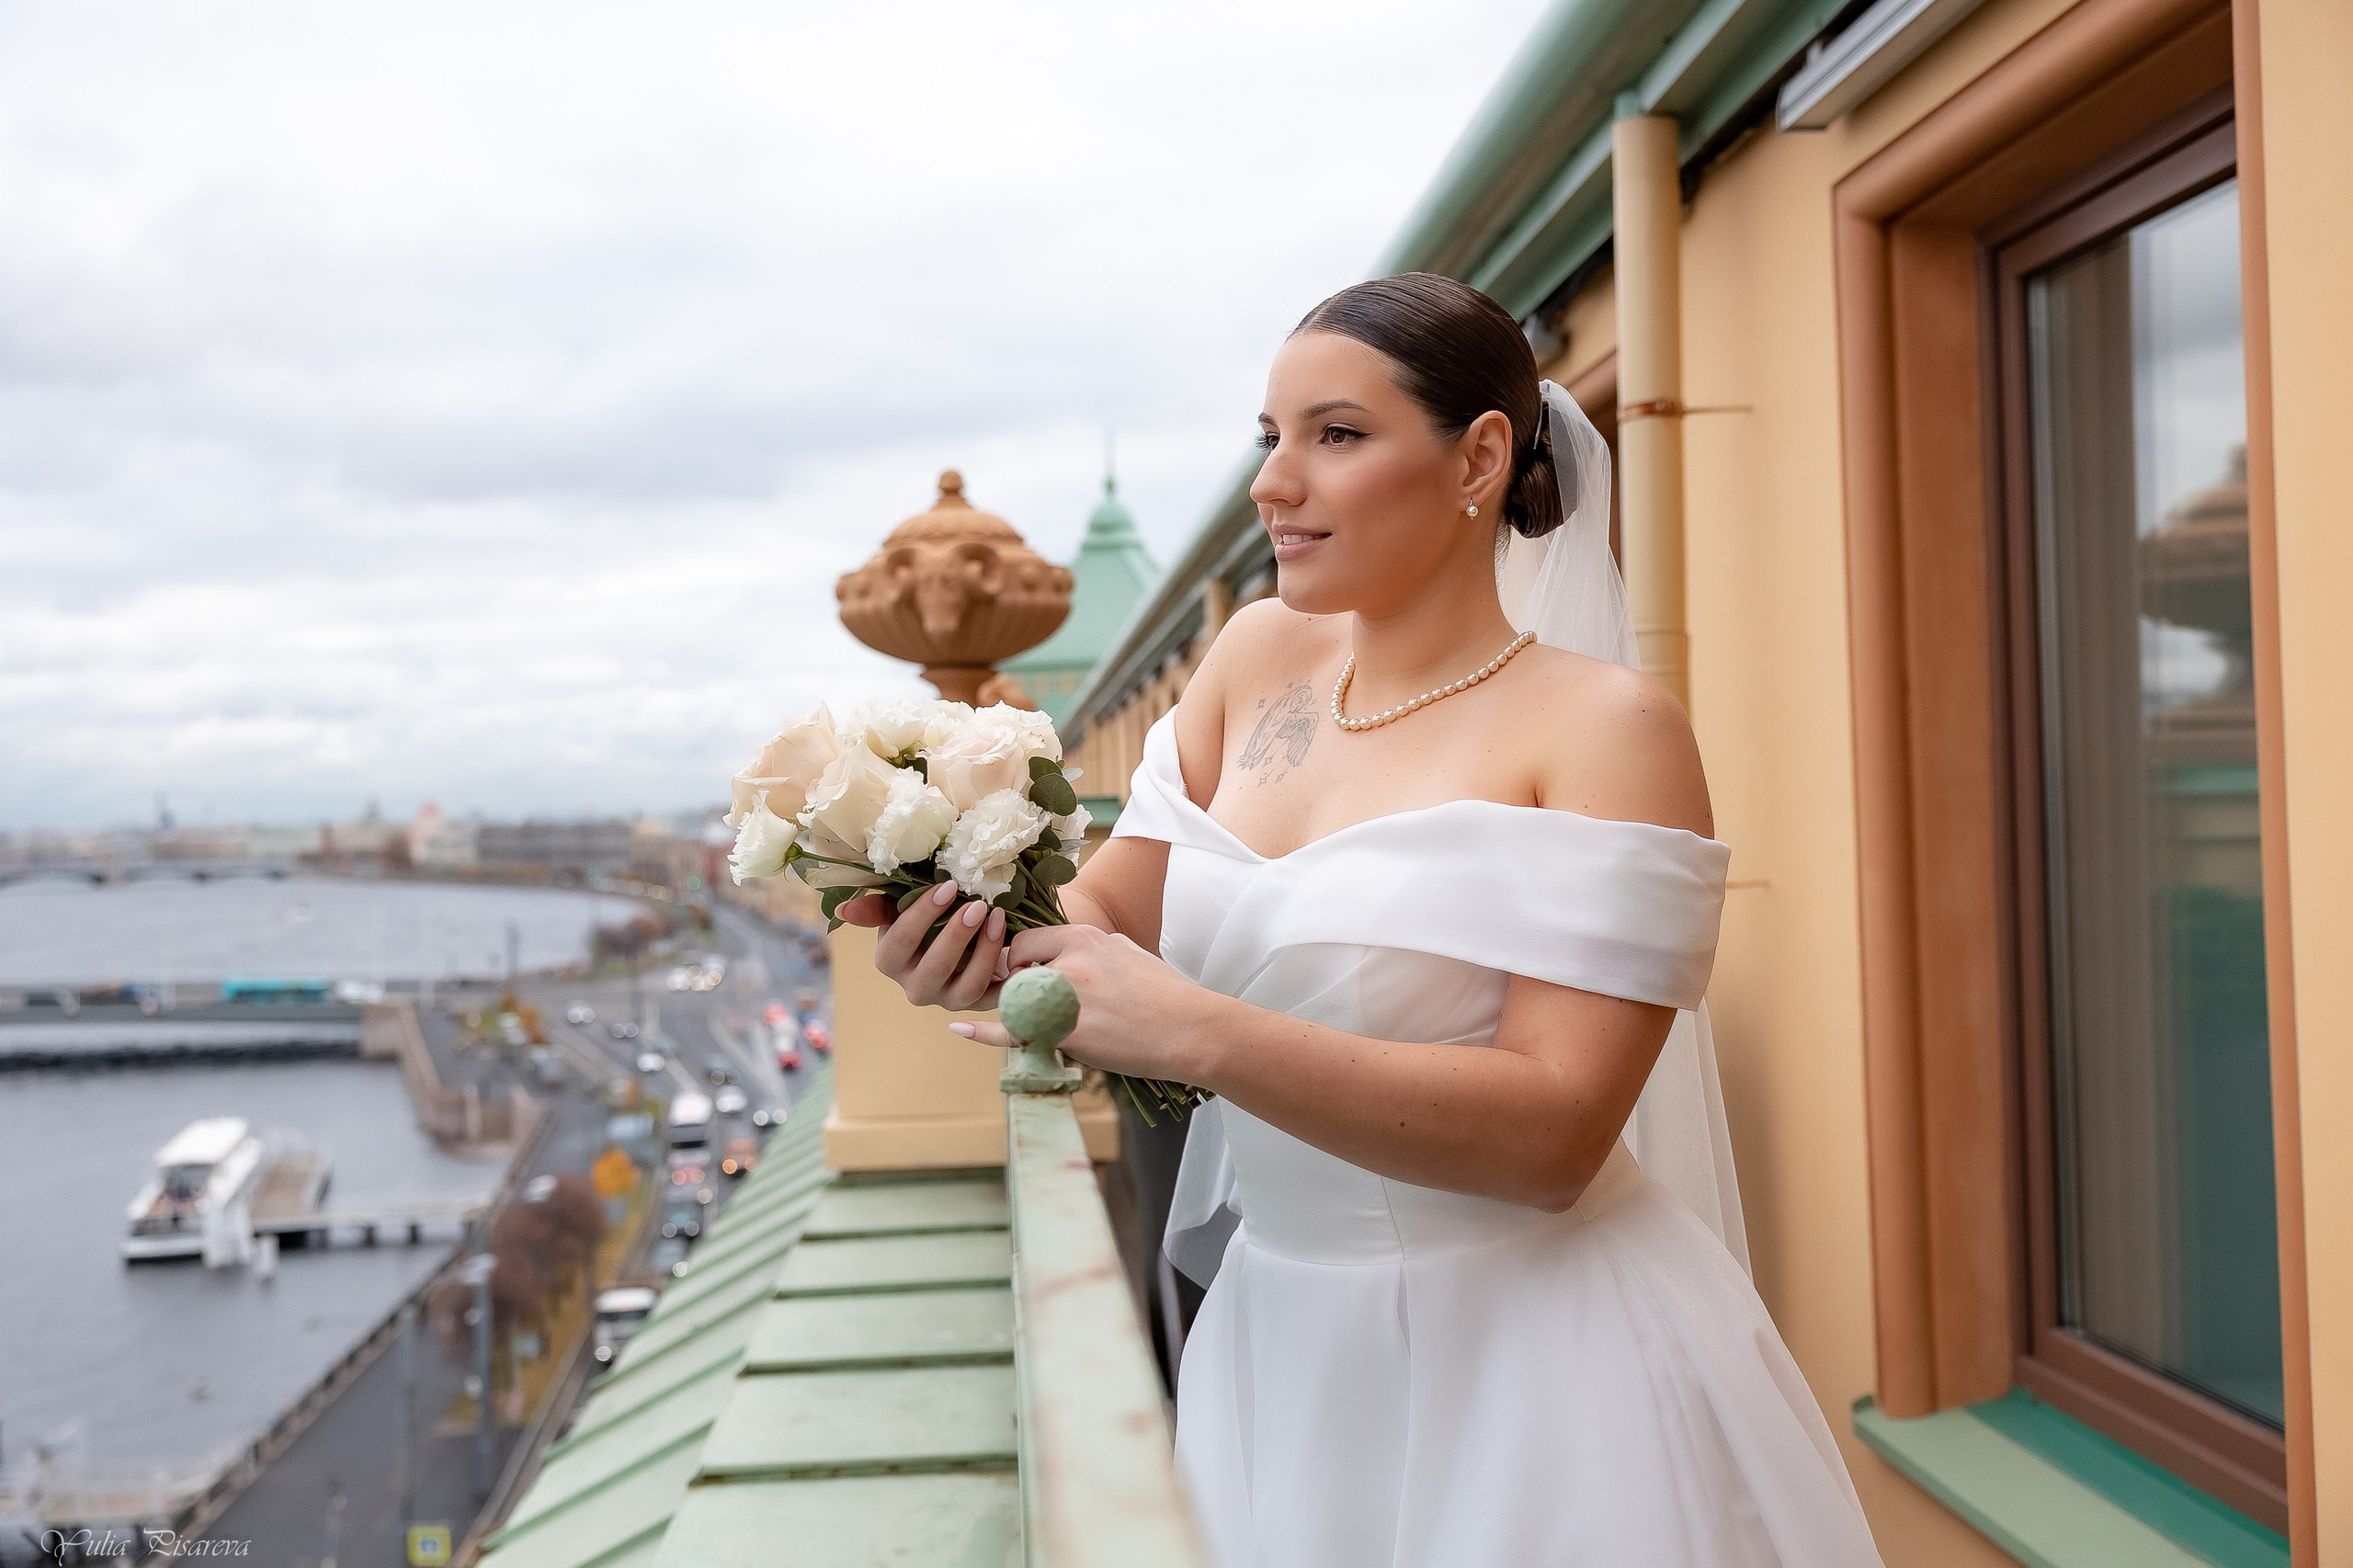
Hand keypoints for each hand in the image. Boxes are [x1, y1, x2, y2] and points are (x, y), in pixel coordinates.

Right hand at [840, 884, 1007, 1012]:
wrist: (966, 940)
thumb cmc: (930, 918)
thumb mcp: (903, 908)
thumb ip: (878, 907)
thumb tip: (844, 910)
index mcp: (891, 962)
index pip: (900, 940)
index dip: (923, 914)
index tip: (948, 886)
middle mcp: (916, 987)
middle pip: (934, 968)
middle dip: (956, 935)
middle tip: (978, 904)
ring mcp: (948, 1000)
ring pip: (967, 987)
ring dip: (985, 952)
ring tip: (998, 918)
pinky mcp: (979, 1006)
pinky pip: (995, 998)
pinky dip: (1008, 977)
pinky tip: (1018, 950)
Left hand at [946, 923, 1213, 1084]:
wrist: (1190, 1030)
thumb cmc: (1165, 994)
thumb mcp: (1127, 952)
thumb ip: (1093, 948)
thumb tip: (1074, 950)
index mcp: (1084, 938)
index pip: (1027, 941)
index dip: (1024, 961)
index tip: (1032, 975)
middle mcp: (1068, 963)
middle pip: (1015, 972)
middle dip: (1020, 987)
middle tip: (1046, 1003)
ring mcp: (1064, 999)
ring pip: (1018, 1002)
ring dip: (1026, 1013)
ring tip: (1065, 1023)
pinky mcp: (1065, 1034)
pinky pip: (1015, 1032)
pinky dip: (985, 1032)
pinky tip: (961, 1030)